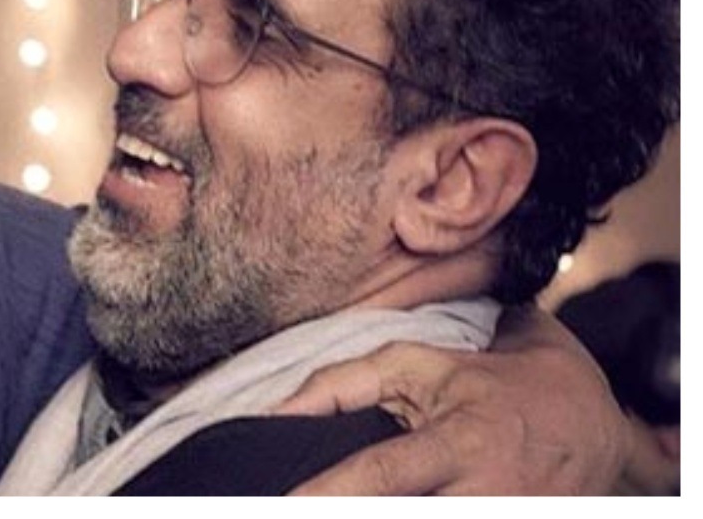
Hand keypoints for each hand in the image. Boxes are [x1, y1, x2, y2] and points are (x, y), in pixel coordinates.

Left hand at [273, 305, 626, 494]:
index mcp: (463, 441)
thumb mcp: (421, 364)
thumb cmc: (492, 385)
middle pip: (405, 515)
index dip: (330, 493)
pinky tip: (380, 508)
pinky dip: (414, 518)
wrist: (590, 422)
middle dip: (348, 513)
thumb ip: (345, 382)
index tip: (284, 505)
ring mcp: (507, 518)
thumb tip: (278, 409)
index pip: (385, 473)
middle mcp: (486, 492)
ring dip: (379, 515)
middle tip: (281, 509)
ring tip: (327, 506)